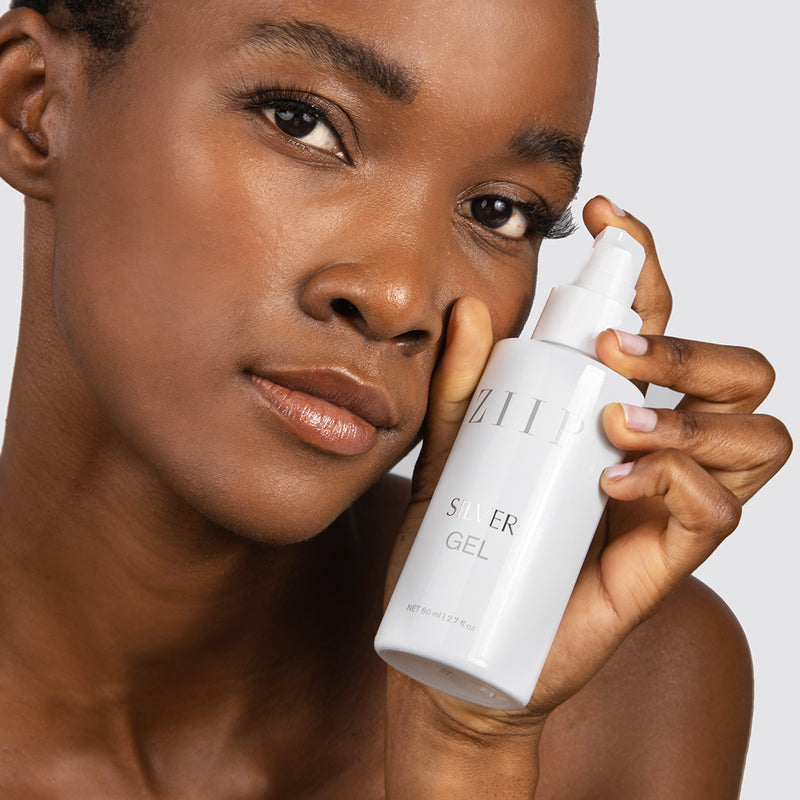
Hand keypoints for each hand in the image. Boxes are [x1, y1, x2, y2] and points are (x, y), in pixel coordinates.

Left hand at [382, 196, 791, 796]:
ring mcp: (667, 503)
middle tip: (618, 351)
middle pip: (736, 371)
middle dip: (691, 346)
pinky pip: (718, 509)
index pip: (654, 324)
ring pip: (755, 435)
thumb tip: (470, 309)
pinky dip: (678, 483)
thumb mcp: (454, 451)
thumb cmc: (463, 542)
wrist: (462, 642)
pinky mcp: (667, 558)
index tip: (608, 219)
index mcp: (605, 410)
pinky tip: (613, 485)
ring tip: (617, 426)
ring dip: (692, 412)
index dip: (644, 264)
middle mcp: (652, 447)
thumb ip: (465, 386)